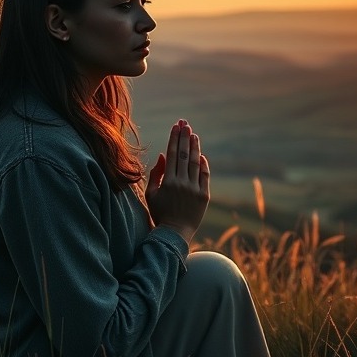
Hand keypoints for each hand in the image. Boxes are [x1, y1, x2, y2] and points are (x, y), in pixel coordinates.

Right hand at [145, 119, 209, 243]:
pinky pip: (205, 175)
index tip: (176, 126)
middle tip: (185, 124)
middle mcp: (182, 183)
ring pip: (196, 163)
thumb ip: (156, 173)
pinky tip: (201, 155)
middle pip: (184, 155)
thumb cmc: (160, 213)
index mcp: (168, 181)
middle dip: (184, 137)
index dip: (174, 138)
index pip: (173, 154)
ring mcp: (194, 189)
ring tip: (193, 135)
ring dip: (195, 147)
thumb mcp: (151, 194)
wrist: (175, 233)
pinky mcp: (204, 195)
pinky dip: (203, 164)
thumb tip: (164, 155)